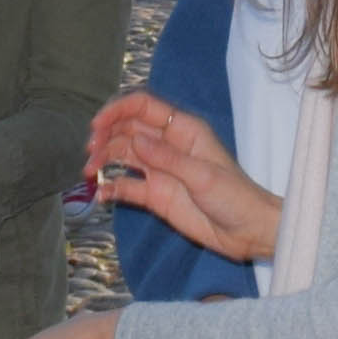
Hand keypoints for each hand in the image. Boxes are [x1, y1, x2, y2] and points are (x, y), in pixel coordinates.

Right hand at [86, 91, 279, 262]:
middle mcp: (168, 146)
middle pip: (128, 129)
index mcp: (183, 130)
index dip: (117, 110)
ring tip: (89, 171)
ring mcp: (160, 170)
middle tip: (91, 153)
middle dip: (106, 136)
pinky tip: (100, 194)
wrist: (248, 231)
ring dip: (105, 159)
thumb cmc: (235, 197)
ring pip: (124, 155)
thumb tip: (133, 138)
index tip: (96, 125)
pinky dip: (111, 187)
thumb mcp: (202, 176)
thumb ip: (167, 158)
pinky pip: (128, 187)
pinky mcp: (156, 195)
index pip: (144, 107)